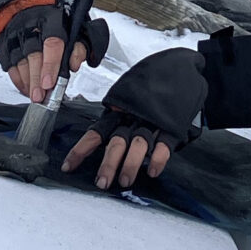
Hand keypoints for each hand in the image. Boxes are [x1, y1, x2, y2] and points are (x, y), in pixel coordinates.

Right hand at [0, 0, 108, 101]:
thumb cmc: (57, 9)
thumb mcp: (75, 20)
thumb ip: (80, 43)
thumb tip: (75, 64)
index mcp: (51, 15)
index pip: (52, 42)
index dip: (52, 65)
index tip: (51, 83)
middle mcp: (29, 22)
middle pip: (33, 55)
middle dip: (37, 79)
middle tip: (41, 97)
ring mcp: (13, 30)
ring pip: (19, 61)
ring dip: (27, 82)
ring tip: (34, 95)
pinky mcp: (3, 38)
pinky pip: (8, 62)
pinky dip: (17, 78)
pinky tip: (25, 88)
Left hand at [63, 48, 207, 190]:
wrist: (182, 67)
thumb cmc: (151, 88)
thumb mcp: (129, 98)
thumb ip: (116, 116)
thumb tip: (95, 139)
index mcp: (119, 110)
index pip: (96, 132)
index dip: (81, 150)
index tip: (68, 166)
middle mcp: (134, 115)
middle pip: (117, 142)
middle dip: (108, 164)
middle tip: (102, 182)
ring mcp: (154, 120)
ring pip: (139, 144)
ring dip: (131, 164)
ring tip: (125, 182)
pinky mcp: (173, 125)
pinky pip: (165, 144)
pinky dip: (158, 158)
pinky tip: (152, 170)